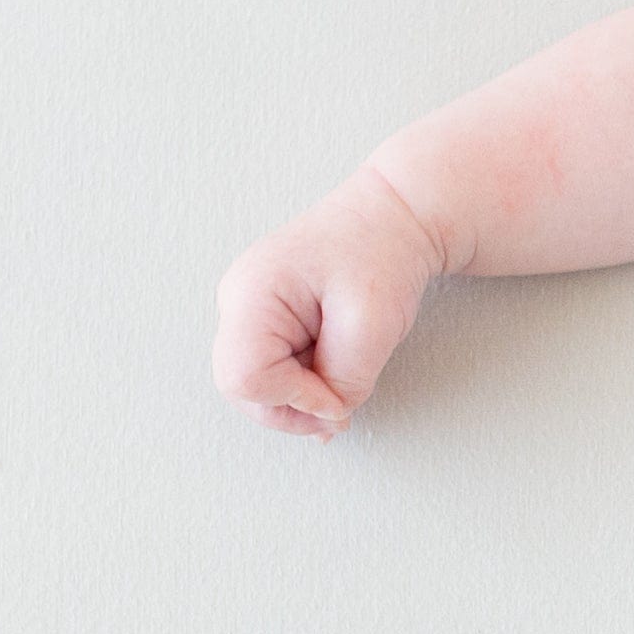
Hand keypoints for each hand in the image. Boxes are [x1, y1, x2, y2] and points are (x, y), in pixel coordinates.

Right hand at [214, 166, 447, 436]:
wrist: (395, 219)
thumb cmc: (383, 252)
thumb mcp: (373, 322)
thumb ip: (347, 378)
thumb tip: (330, 414)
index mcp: (254, 293)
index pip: (246, 377)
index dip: (293, 401)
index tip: (339, 402)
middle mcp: (238, 302)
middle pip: (240, 388)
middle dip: (293, 409)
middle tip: (342, 411)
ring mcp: (248, 312)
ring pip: (255, 386)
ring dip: (299, 399)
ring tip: (342, 388)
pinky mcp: (266, 322)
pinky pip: (272, 371)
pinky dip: (303, 386)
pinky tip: (333, 381)